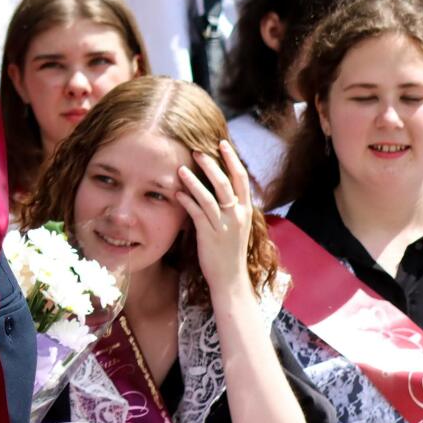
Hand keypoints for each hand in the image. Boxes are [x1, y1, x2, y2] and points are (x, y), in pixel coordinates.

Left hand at [176, 140, 254, 297]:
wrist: (230, 279)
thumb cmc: (229, 250)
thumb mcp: (236, 225)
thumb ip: (230, 206)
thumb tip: (220, 183)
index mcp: (245, 210)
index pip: (242, 179)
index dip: (232, 160)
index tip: (222, 143)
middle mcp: (238, 216)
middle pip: (226, 184)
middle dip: (212, 165)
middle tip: (197, 150)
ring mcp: (224, 226)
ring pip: (210, 198)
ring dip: (194, 181)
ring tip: (180, 168)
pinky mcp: (210, 236)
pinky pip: (198, 214)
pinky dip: (187, 201)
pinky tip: (177, 193)